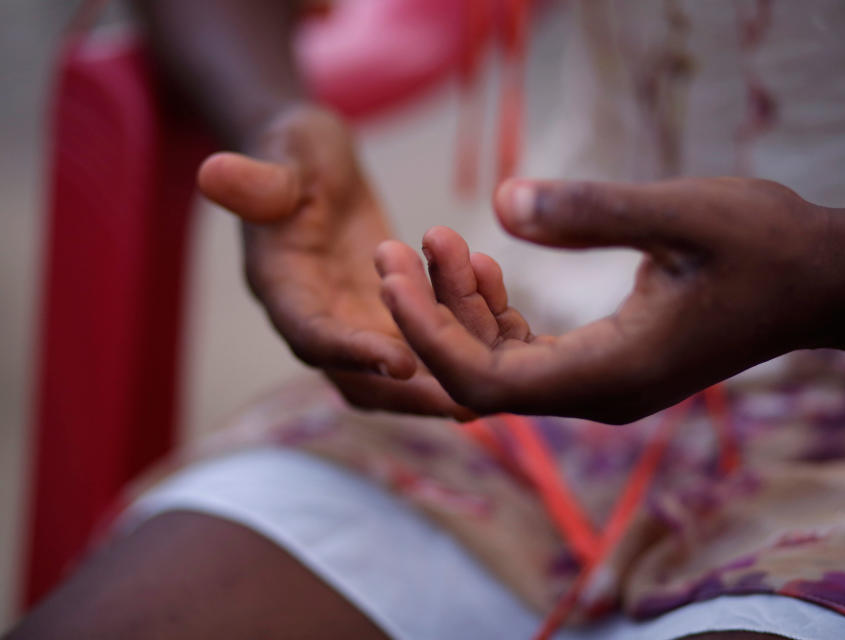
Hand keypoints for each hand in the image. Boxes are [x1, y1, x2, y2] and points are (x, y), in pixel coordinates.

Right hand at [198, 105, 470, 418]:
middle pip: (352, 375)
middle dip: (403, 394)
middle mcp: (313, 316)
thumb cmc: (295, 150)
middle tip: (458, 404)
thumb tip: (211, 173)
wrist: (313, 162)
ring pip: (385, 376)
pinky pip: (412, 348)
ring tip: (481, 403)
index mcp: (281, 284)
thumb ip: (257, 178)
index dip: (351, 351)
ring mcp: (348, 321)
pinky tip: (490, 356)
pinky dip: (444, 357)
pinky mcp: (379, 315)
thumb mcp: (284, 154)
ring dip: (429, 390)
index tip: (401, 362)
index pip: (310, 332)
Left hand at [377, 177, 840, 423]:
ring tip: (437, 241)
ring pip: (501, 366)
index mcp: (612, 373)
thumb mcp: (683, 213)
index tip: (389, 275)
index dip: (427, 334)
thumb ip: (592, 212)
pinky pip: (527, 354)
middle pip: (482, 378)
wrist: (819, 281)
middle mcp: (600, 395)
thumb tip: (501, 203)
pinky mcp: (606, 365)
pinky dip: (494, 315)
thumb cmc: (763, 245)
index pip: (487, 382)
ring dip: (460, 310)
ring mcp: (602, 385)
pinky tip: (482, 267)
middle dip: (429, 317)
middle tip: (394, 248)